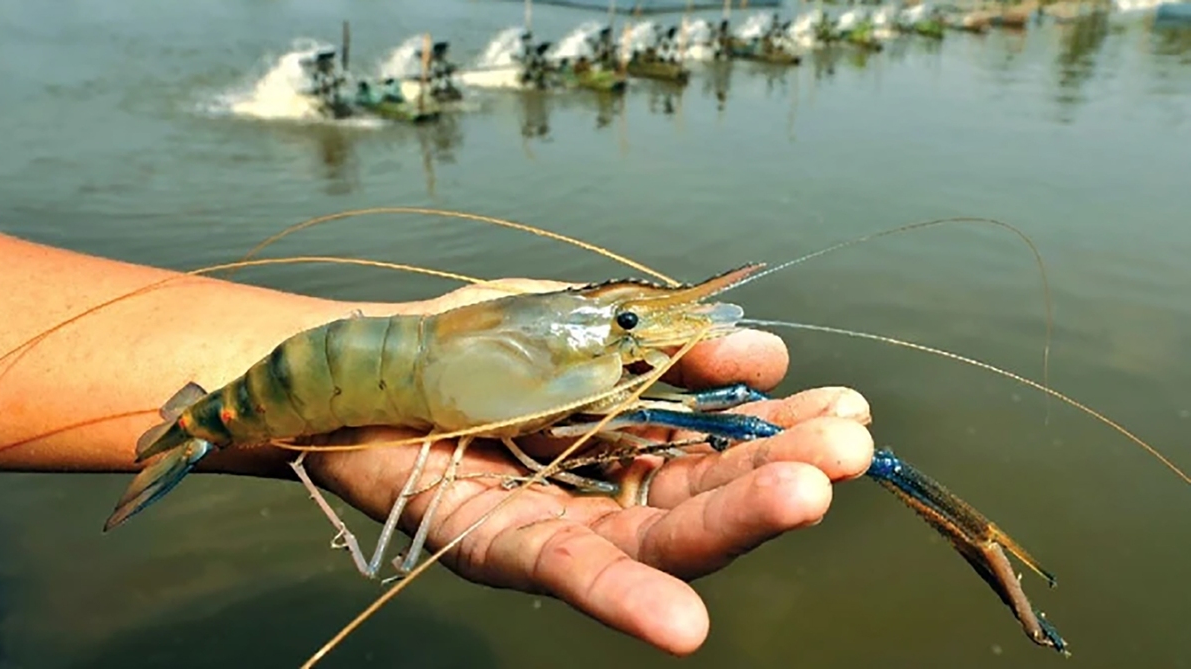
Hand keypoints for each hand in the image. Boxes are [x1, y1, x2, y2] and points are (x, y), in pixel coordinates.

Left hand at [302, 282, 874, 655]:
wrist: (363, 360)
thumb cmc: (474, 341)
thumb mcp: (583, 321)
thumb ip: (666, 344)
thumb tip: (763, 354)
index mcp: (637, 440)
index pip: (726, 446)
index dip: (783, 430)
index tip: (848, 411)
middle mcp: (609, 491)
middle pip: (705, 495)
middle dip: (777, 473)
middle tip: (849, 449)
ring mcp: (561, 526)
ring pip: (655, 538)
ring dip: (731, 525)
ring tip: (805, 498)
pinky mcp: (503, 548)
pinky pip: (566, 575)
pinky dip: (624, 599)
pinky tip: (685, 626)